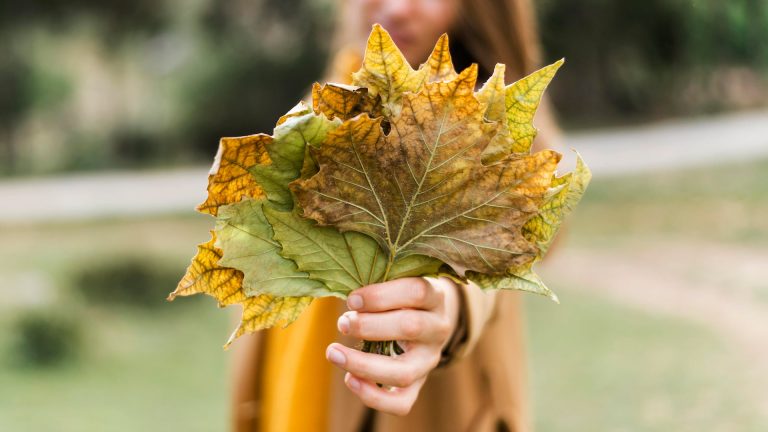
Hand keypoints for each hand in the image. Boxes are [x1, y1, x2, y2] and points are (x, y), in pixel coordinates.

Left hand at [325, 276, 460, 415]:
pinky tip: (349, 380)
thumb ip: (376, 288)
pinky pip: (401, 403)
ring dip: (363, 364)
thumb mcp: (396, 283)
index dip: (381, 296)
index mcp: (435, 297)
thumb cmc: (399, 298)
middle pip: (410, 327)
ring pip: (404, 372)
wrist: (424, 321)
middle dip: (369, 326)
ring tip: (333, 353)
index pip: (416, 292)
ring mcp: (429, 361)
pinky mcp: (418, 385)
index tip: (352, 299)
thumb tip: (346, 302)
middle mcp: (438, 329)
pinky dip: (372, 396)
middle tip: (342, 323)